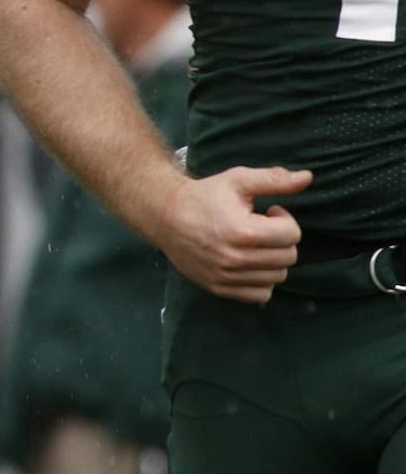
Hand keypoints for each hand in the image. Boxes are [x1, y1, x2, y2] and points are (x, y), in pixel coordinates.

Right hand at [151, 166, 309, 303]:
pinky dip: (262, 281)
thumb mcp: (238, 180)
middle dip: (281, 240)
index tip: (268, 212)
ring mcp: (227, 276)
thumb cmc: (204, 196)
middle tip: (262, 228)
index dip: (285, 220)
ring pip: (277, 277)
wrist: (164, 216)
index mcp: (243, 232)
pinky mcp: (219, 288)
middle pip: (288, 257)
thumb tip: (308, 178)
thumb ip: (274, 180)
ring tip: (254, 245)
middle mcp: (235, 258)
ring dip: (273, 260)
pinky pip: (260, 295)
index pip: (292, 235)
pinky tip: (250, 263)